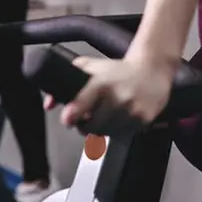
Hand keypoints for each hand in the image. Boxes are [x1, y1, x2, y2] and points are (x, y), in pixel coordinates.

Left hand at [44, 56, 173, 132]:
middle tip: (85, 119)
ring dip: (101, 129)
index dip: (72, 115)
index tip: (68, 119)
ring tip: (103, 116)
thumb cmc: (118, 70)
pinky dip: (117, 130)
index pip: (82, 103)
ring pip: (106, 133)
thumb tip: (49, 104)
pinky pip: (122, 134)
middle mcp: (117, 98)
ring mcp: (131, 110)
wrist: (152, 70)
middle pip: (92, 126)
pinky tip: (119, 117)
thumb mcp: (90, 67)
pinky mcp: (142, 119)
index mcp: (101, 83)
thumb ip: (67, 80)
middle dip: (84, 126)